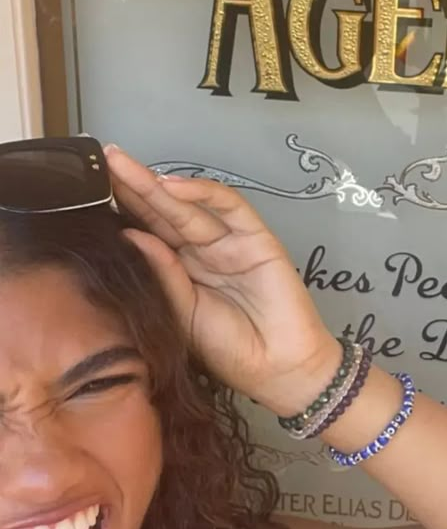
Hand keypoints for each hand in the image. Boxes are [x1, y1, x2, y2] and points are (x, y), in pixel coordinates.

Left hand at [105, 145, 341, 414]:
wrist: (277, 369)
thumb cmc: (229, 350)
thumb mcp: (181, 314)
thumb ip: (161, 274)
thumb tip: (130, 234)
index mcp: (182, 271)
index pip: (149, 232)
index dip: (123, 210)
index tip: (88, 191)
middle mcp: (203, 252)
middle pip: (164, 213)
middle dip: (134, 186)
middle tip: (104, 159)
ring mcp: (230, 243)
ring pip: (190, 207)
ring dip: (158, 185)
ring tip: (124, 165)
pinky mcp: (258, 239)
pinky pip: (230, 208)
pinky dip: (204, 193)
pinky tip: (172, 186)